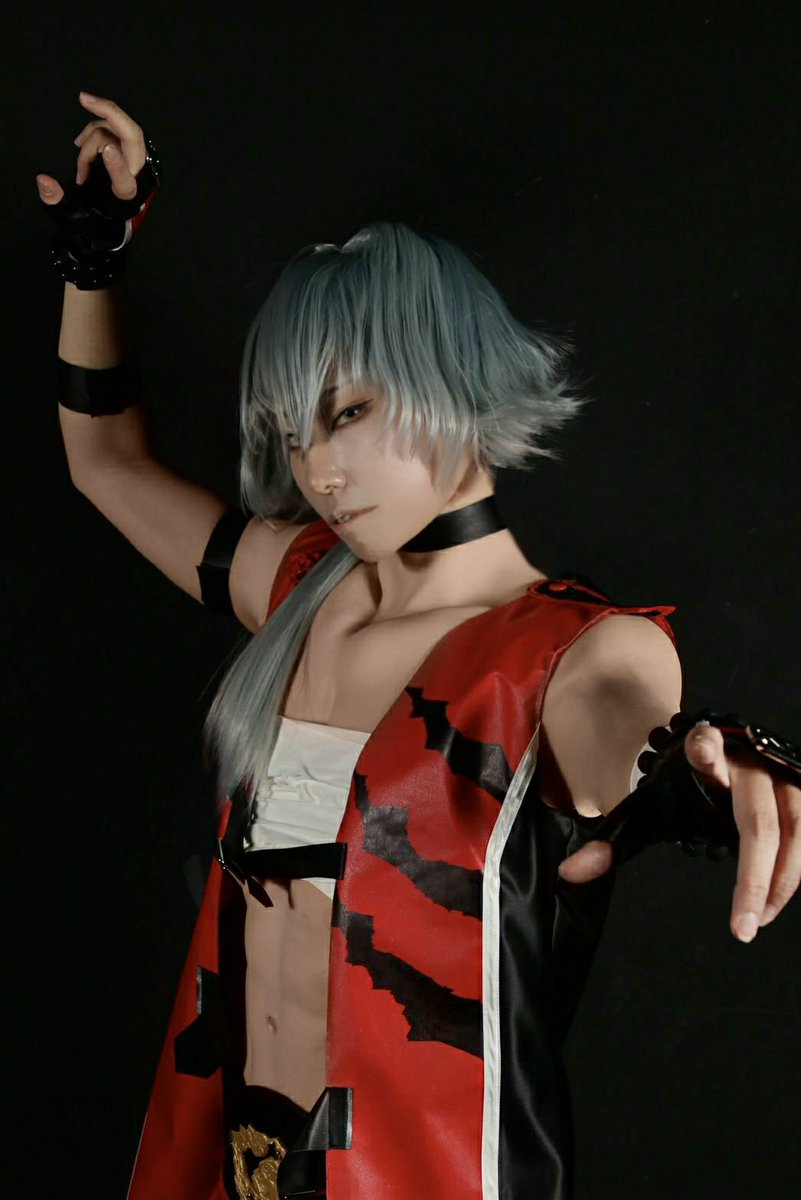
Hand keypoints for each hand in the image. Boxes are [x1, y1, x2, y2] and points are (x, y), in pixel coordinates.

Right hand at [35, 92, 156, 288]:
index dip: (117, 168)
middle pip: (132, 136)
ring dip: (89, 138)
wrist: (109, 216)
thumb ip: (55, 200)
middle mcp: (136, 176)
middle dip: (108, 114)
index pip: (125, 183)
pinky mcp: (130, 148)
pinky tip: (81, 144)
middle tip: (83, 98)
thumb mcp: (71, 215)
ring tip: (79, 160)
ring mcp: (136, 159)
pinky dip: (93, 131)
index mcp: (126, 197)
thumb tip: (43, 181)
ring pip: (112, 130)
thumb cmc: (93, 216)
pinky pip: (111, 127)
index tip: (107, 151)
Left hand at [558, 722, 800, 942]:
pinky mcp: (800, 791)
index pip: (704, 746)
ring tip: (756, 920)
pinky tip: (773, 902)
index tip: (703, 749)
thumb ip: (611, 842)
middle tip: (743, 927)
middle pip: (760, 821)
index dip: (706, 751)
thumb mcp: (644, 808)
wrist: (707, 752)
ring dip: (781, 883)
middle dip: (755, 879)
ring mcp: (782, 774)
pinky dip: (792, 873)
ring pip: (796, 833)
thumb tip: (569, 874)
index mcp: (702, 754)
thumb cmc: (678, 786)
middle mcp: (749, 762)